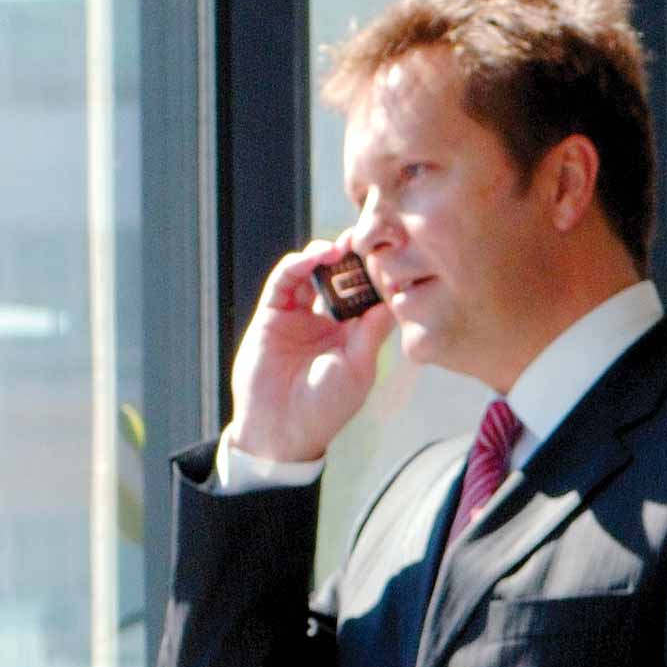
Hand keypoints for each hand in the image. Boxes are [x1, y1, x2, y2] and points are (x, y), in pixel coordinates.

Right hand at [225, 238, 391, 464]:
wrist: (279, 430)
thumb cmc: (325, 407)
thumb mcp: (358, 369)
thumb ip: (372, 333)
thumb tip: (394, 299)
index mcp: (352, 335)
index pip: (367, 294)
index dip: (377, 275)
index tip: (391, 254)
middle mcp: (327, 321)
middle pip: (340, 277)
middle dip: (352, 257)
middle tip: (365, 237)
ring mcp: (298, 315)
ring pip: (313, 273)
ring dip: (326, 256)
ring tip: (341, 247)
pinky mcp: (272, 314)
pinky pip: (284, 282)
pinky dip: (298, 265)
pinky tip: (314, 258)